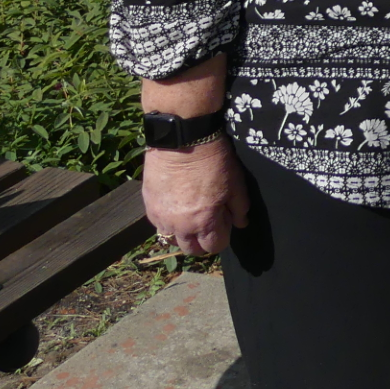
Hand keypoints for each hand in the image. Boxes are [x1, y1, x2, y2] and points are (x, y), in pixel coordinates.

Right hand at [142, 137, 249, 256]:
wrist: (182, 139)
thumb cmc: (213, 160)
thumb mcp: (235, 183)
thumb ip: (239, 208)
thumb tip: (241, 224)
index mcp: (204, 222)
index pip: (214, 247)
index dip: (222, 236)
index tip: (224, 222)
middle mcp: (180, 226)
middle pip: (191, 250)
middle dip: (201, 242)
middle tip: (207, 223)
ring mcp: (161, 217)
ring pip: (172, 239)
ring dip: (182, 232)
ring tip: (189, 214)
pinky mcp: (148, 206)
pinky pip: (159, 224)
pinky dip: (168, 221)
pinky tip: (176, 205)